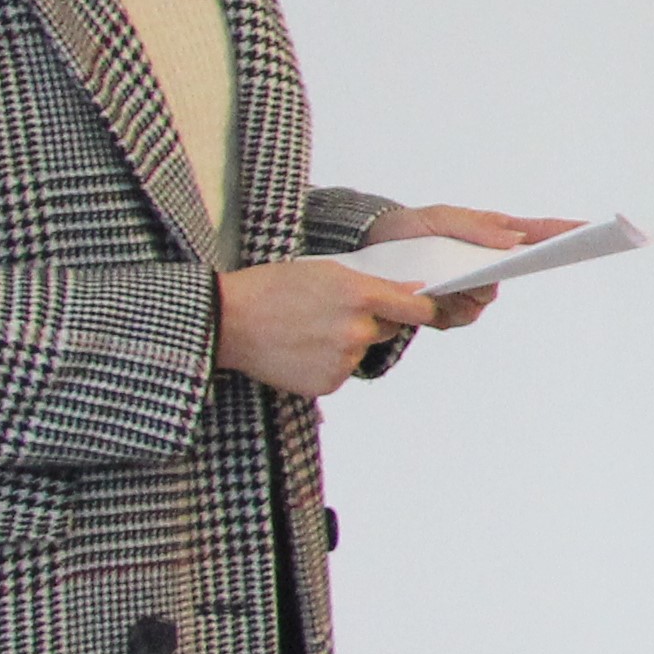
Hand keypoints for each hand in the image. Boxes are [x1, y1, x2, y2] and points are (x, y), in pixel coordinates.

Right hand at [218, 259, 441, 397]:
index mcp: (361, 295)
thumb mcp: (327, 270)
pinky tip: (301, 349)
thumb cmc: (272, 287)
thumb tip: (413, 291)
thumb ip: (374, 284)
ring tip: (309, 329)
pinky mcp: (328, 383)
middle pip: (387, 329)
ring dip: (347, 343)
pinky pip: (341, 370)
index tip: (425, 308)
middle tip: (335, 312)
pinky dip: (328, 362)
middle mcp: (358, 330)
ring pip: (361, 350)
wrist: (228, 321)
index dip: (423, 308)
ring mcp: (343, 360)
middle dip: (372, 321)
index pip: (416, 309)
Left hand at [366, 201, 574, 329]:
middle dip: (505, 271)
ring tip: (439, 281)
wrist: (367, 253)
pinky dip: (445, 309)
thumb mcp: (437, 218)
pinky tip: (428, 296)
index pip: (539, 231)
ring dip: (465, 291)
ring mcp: (470, 289)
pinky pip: (461, 317)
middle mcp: (488, 263)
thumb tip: (514, 239)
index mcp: (494, 234)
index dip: (568, 230)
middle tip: (488, 270)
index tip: (595, 228)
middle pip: (516, 271)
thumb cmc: (409, 229)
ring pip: (486, 298)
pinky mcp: (449, 311)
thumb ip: (475, 227)